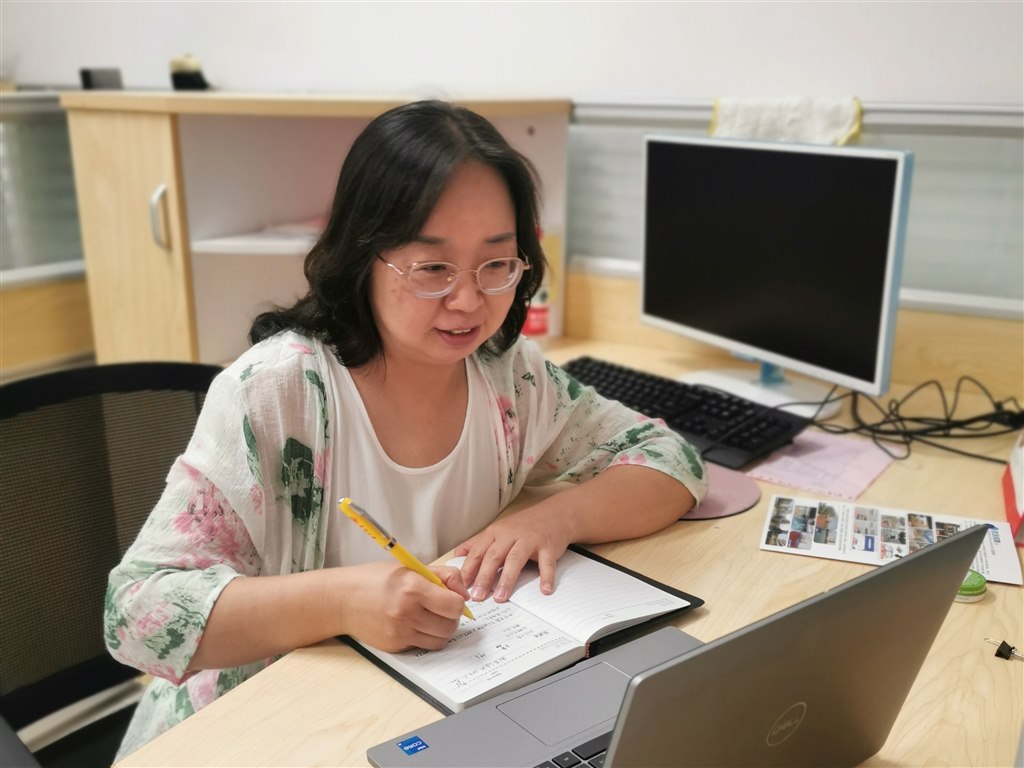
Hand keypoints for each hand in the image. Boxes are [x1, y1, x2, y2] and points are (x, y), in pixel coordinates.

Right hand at [342, 562, 469, 652]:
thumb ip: (442, 576)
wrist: (341, 600)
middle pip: (450, 626)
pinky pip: (422, 645)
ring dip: (441, 629)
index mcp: (412, 587)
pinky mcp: (395, 646)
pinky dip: (425, 636)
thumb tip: (465, 593)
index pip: (454, 605)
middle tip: (443, 608)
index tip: (452, 597)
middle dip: (452, 617)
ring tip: (431, 616)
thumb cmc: (374, 580)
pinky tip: (414, 623)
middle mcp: (406, 612)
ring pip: (440, 640)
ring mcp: (400, 632)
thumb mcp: (409, 568)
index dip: (458, 601)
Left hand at [453, 505, 572, 602]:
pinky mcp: (548, 546)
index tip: (460, 587)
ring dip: (507, 579)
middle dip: (484, 577)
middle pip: (494, 556)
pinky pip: (547, 563)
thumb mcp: (498, 530)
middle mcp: (511, 534)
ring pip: (516, 559)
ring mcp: (530, 540)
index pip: (478, 552)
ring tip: (500, 596)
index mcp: (495, 532)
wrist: (555, 514)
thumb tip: (457, 556)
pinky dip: (546, 577)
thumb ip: (477, 543)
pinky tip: (544, 590)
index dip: (468, 569)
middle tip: (477, 596)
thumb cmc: (524, 526)